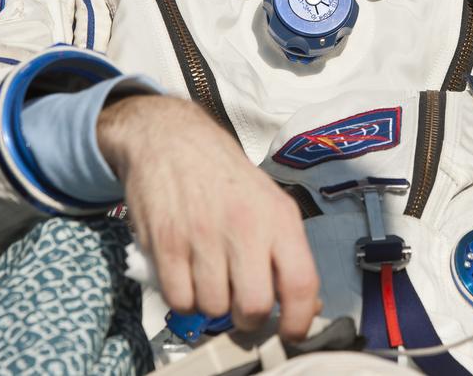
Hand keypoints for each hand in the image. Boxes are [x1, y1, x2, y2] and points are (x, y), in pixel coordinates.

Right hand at [98, 95, 320, 339]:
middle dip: (248, 318)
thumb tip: (306, 303)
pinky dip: (183, 298)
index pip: (301, 284)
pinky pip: (179, 299)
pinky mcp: (166, 242)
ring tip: (210, 278)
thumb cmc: (225, 177)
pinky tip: (187, 275)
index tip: (290, 332)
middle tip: (241, 304)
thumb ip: (286, 251)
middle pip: (253, 307)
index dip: (298, 320)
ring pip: (213, 308)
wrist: (172, 140)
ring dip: (212, 305)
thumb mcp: (270, 202)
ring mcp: (203, 235)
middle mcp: (244, 226)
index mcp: (279, 217)